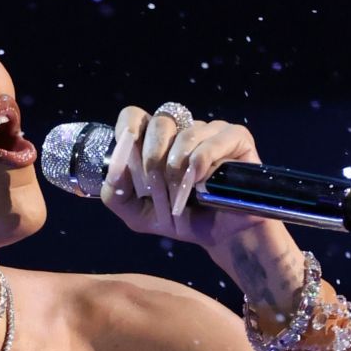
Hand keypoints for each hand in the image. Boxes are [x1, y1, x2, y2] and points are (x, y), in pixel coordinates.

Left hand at [97, 105, 279, 250]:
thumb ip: (116, 194)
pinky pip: (212, 142)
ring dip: (178, 170)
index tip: (126, 151)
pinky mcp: (235, 137)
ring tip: (183, 195)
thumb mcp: (137, 214)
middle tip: (157, 187)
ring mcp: (209, 131)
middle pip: (159, 123)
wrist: (221, 235)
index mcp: (154, 143)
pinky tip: (202, 183)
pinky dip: (202, 163)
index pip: (134, 116)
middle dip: (153, 160)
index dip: (128, 129)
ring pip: (185, 135)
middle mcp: (181, 130)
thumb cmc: (180, 218)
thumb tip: (114, 170)